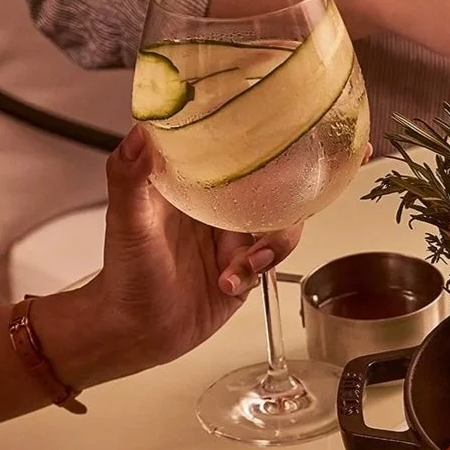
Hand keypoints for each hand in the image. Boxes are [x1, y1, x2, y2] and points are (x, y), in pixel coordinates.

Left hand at [81, 125, 302, 375]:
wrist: (138, 333)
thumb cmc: (124, 276)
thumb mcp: (126, 224)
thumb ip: (128, 179)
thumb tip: (139, 134)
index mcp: (191, 181)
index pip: (234, 144)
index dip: (263, 129)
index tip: (292, 116)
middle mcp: (217, 203)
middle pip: (273, 180)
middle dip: (300, 182)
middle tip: (325, 177)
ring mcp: (235, 234)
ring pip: (281, 222)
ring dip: (273, 243)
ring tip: (246, 264)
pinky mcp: (248, 266)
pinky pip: (273, 258)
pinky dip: (258, 270)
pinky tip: (231, 283)